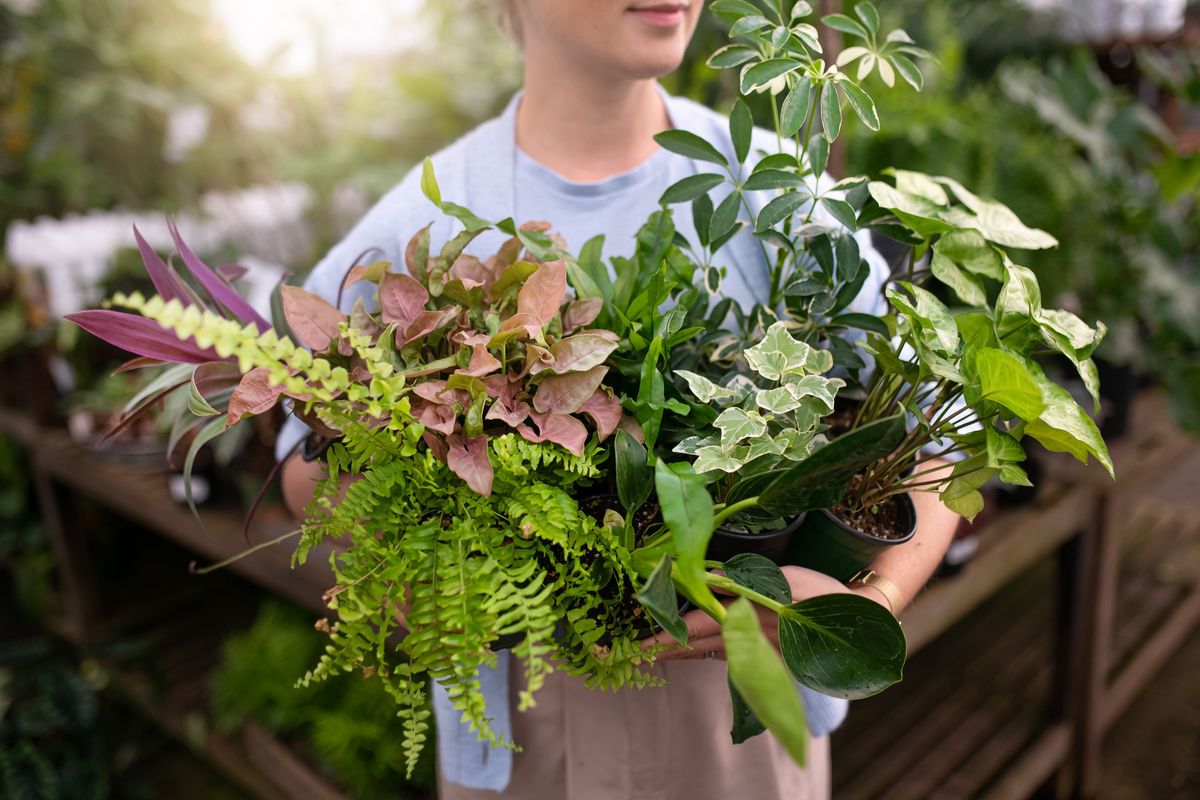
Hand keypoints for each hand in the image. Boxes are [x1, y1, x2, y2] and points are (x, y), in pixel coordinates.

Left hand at [645, 565, 882, 660]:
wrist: (859, 619)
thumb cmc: (821, 593)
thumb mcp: (783, 579)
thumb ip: (742, 581)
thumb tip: (704, 577)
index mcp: (748, 619)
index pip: (694, 629)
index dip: (662, 639)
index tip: (634, 650)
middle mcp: (747, 640)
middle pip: (694, 645)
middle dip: (660, 650)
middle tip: (627, 657)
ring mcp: (755, 651)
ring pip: (706, 651)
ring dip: (677, 651)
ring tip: (647, 653)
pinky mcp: (764, 654)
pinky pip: (726, 654)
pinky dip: (703, 651)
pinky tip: (688, 649)